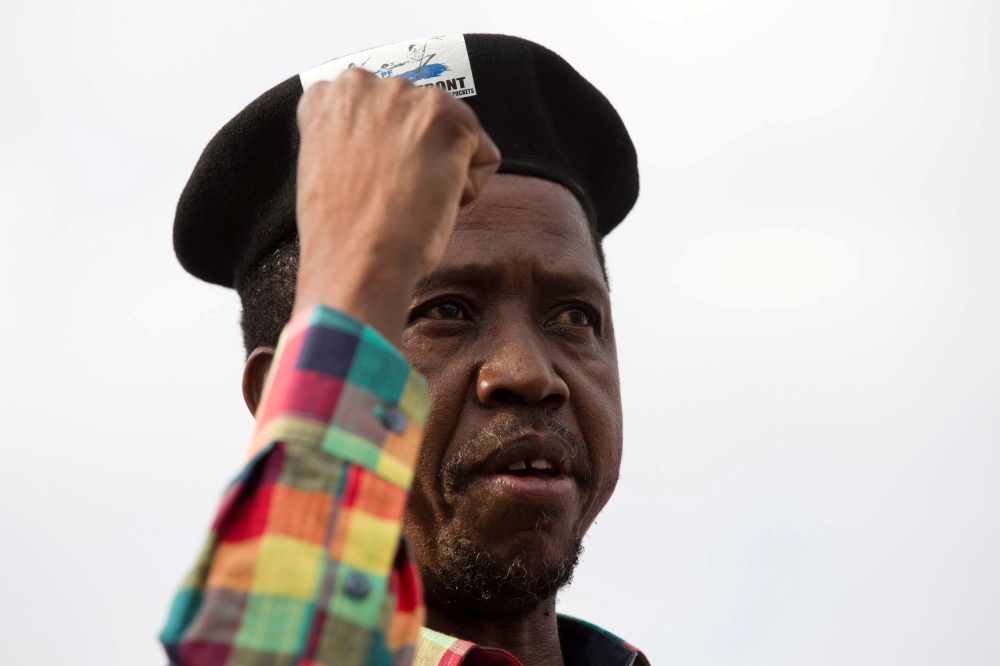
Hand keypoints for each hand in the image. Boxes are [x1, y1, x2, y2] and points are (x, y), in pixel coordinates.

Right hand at [293, 67, 500, 342]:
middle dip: (414, 158)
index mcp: (328, 97)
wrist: (356, 260)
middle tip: (391, 197)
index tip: (372, 185)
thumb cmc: (341, 237)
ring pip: (451, 137)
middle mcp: (363, 83)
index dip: (383, 158)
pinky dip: (469, 190)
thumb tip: (394, 148)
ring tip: (407, 201)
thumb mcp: (330, 171)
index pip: (378, 113)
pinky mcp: (449, 117)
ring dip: (441, 171)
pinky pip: (484, 157)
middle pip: (417, 122)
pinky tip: (432, 204)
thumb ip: (356, 141)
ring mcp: (406, 96)